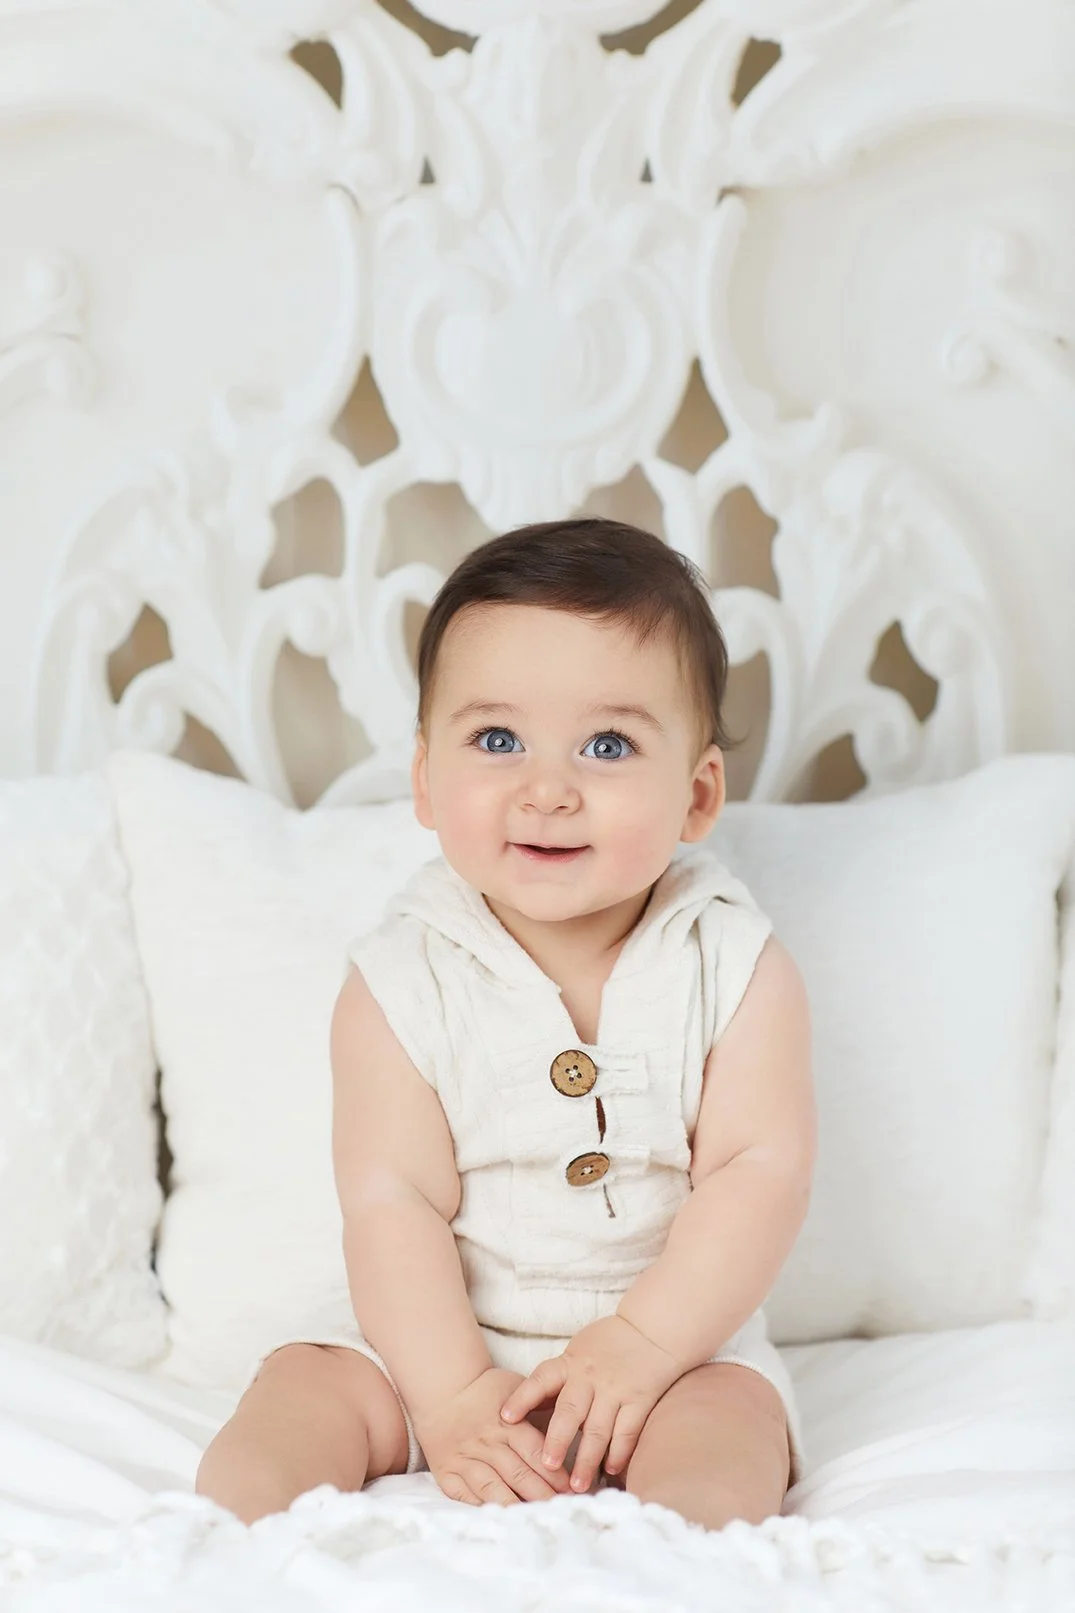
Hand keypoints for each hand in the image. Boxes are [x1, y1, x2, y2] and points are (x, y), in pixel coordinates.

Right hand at [411, 1366, 574, 1506]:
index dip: (555, 1473)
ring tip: (532, 1520)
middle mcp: (487, 1442)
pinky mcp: (447, 1471)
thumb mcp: (517, 1388)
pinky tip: (497, 1518)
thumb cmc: (487, 1389)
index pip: (535, 1452)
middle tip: (560, 1512)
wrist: (443, 1386)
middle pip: (517, 1473)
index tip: (571, 1490)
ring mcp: (465, 1458)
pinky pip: (464, 1494)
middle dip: (541, 1495)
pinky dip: (481, 1507)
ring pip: (492, 1487)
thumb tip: (570, 1426)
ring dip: (514, 1505)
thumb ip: (539, 1408)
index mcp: (508, 1422)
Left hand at [498, 1315, 682, 1492]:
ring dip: (587, 1460)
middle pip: (570, 1412)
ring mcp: (616, 1389)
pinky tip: (610, 1470)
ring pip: (598, 1429)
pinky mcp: (640, 1399)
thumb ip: (554, 1382)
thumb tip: (523, 1410)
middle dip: (557, 1441)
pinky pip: (627, 1431)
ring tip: (577, 1485)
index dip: (522, 1398)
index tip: (505, 1418)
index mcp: (569, 1364)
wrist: (650, 1330)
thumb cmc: (605, 1344)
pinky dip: (618, 1453)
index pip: (541, 1380)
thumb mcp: (574, 1354)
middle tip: (547, 1466)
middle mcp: (590, 1377)